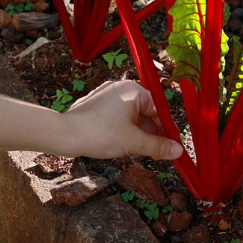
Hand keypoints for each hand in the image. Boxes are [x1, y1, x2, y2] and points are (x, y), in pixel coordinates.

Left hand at [62, 80, 183, 159]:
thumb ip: (158, 146)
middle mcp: (120, 88)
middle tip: (155, 154)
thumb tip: (178, 151)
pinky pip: (117, 117)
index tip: (171, 147)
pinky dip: (123, 131)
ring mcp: (106, 95)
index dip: (166, 130)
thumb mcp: (134, 142)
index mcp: (133, 90)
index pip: (158, 109)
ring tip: (137, 152)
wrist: (64, 134)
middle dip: (151, 134)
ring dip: (137, 135)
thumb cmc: (99, 133)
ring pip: (131, 117)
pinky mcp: (96, 105)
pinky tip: (122, 147)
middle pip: (145, 113)